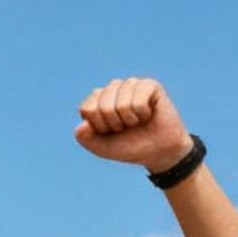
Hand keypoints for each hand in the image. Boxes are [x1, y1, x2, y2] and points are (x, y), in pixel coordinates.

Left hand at [74, 78, 192, 176]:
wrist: (157, 151)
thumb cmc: (128, 147)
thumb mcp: (103, 148)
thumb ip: (87, 138)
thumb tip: (80, 126)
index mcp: (98, 101)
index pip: (87, 108)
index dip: (98, 126)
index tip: (109, 132)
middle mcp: (113, 89)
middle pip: (103, 106)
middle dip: (114, 124)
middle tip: (125, 127)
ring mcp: (130, 85)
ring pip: (121, 103)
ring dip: (129, 120)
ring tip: (136, 121)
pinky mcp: (149, 85)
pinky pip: (138, 100)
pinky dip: (142, 114)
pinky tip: (148, 114)